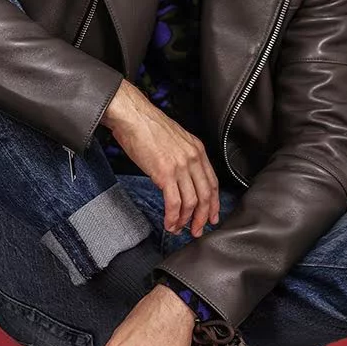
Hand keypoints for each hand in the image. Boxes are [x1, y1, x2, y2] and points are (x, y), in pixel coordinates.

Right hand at [101, 79, 219, 236]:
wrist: (133, 115)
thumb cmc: (147, 125)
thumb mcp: (174, 139)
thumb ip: (182, 157)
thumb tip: (180, 176)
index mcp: (197, 149)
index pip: (213, 182)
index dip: (213, 203)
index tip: (211, 215)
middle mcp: (193, 158)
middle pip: (206, 195)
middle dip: (203, 217)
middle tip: (198, 230)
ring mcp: (180, 166)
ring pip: (191, 202)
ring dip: (186, 220)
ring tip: (179, 229)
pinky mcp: (165, 173)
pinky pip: (174, 202)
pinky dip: (173, 216)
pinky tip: (169, 222)